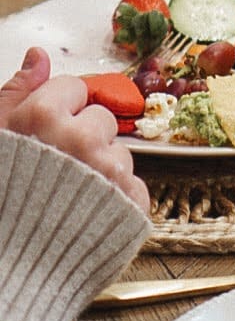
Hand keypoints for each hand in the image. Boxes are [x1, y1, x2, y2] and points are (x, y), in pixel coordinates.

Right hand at [0, 49, 149, 212]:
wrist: (11, 265)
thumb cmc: (2, 197)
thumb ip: (17, 91)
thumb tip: (38, 55)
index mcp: (43, 116)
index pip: (74, 87)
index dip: (61, 110)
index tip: (47, 132)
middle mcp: (79, 136)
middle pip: (100, 118)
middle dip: (84, 137)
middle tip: (58, 168)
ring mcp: (107, 169)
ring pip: (119, 152)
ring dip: (102, 170)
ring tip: (72, 196)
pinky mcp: (129, 201)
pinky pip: (134, 185)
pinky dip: (119, 198)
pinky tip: (91, 212)